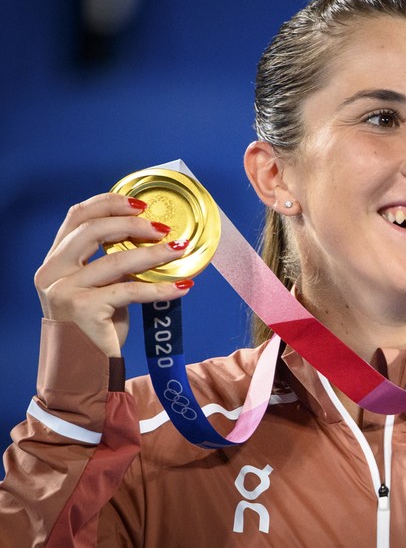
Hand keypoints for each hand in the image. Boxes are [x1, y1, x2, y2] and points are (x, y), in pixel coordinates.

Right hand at [34, 193, 194, 357]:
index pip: (76, 217)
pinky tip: (181, 287)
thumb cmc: (95, 331)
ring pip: (115, 260)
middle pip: (92, 230)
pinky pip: (129, 291)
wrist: (84, 372)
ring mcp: (64, 291)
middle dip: (133, 224)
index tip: (141, 204)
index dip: (109, 204)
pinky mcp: (82, 310)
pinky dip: (160, 288)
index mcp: (54, 262)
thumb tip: (150, 240)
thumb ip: (110, 265)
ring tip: (179, 251)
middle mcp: (52, 273)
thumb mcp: (99, 290)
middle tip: (164, 229)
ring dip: (153, 254)